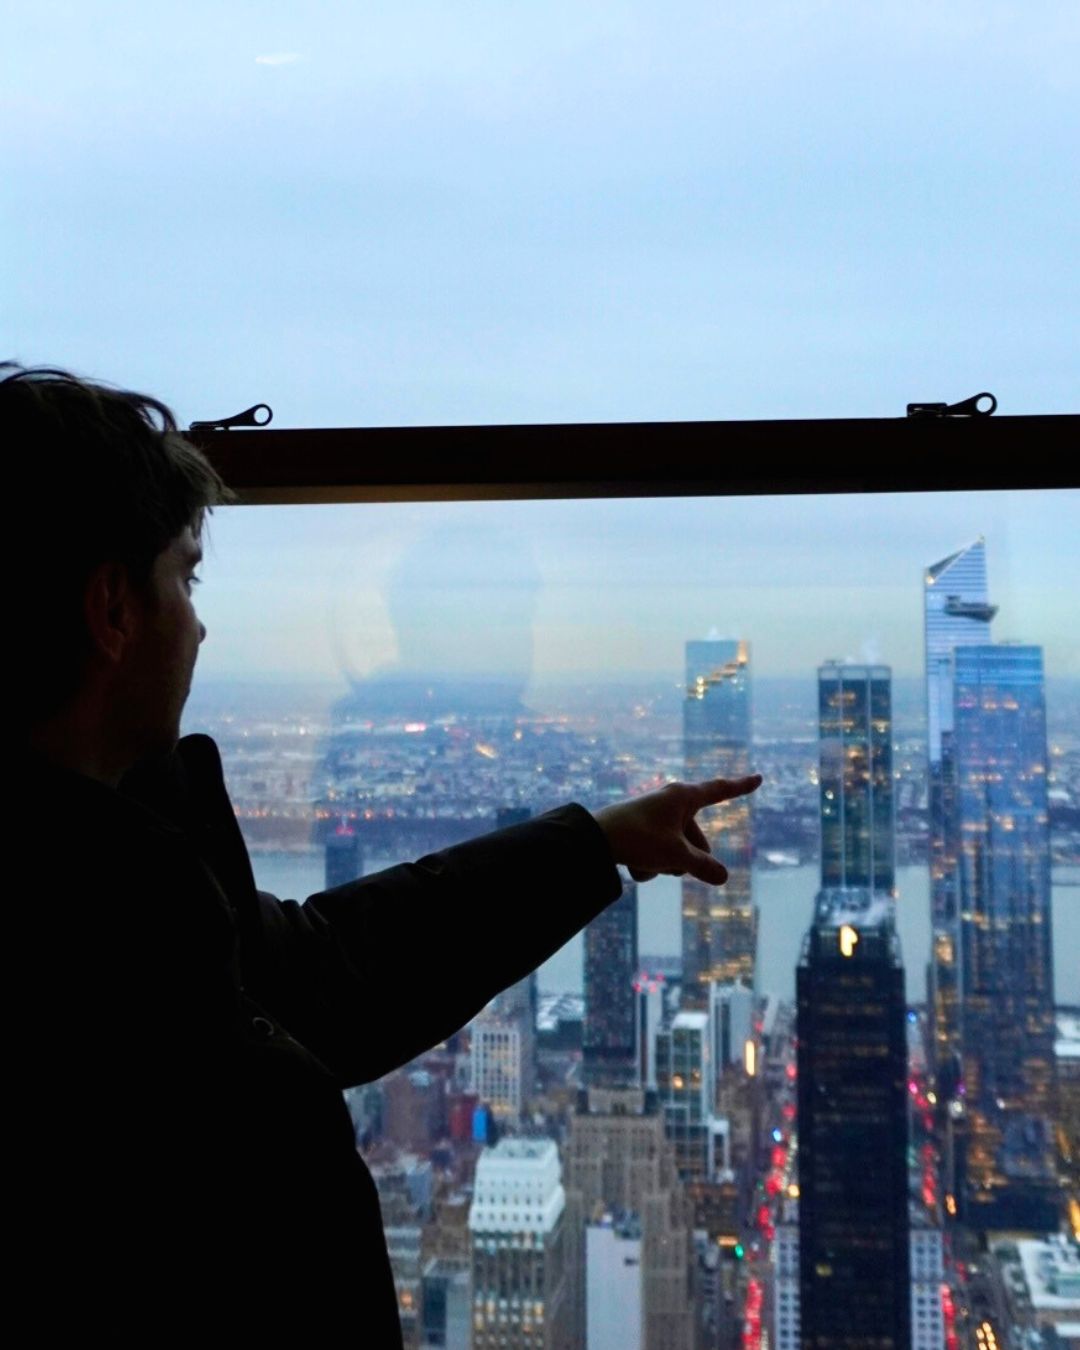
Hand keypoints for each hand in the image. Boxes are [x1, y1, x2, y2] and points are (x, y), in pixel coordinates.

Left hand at [592, 775, 761, 884]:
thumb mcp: (676, 855)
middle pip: (697, 841)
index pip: (720, 790)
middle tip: (665, 860)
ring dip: (665, 865)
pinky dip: (649, 865)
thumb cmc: (637, 838)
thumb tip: (723, 877)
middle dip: (686, 859)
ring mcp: (656, 818)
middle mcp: (671, 803)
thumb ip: (703, 867)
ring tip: (645, 860)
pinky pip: (658, 855)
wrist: (593, 840)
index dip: (741, 786)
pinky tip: (632, 864)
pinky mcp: (642, 832)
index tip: (758, 778)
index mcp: (683, 797)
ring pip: (677, 852)